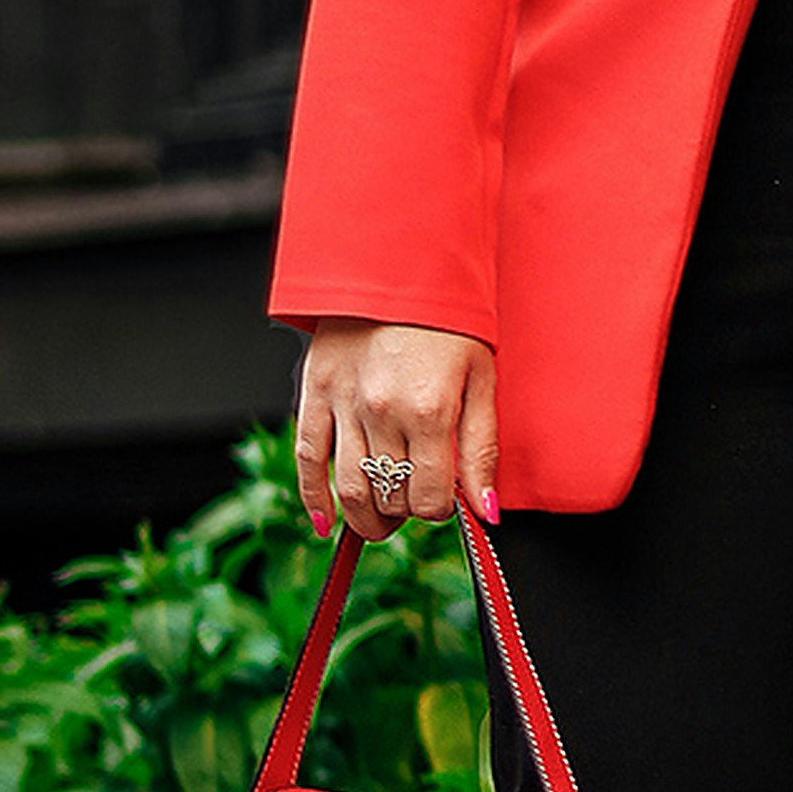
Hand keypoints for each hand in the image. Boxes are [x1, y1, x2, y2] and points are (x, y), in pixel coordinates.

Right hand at [294, 322, 497, 541]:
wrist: (399, 268)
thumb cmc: (447, 322)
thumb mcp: (481, 380)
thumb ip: (482, 449)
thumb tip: (485, 512)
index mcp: (430, 410)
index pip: (431, 498)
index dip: (440, 510)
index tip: (446, 500)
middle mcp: (383, 412)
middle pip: (392, 497)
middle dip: (408, 511)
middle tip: (416, 502)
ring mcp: (343, 404)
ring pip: (351, 488)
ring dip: (368, 519)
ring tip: (382, 523)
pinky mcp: (314, 392)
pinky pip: (307, 458)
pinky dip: (314, 498)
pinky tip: (327, 523)